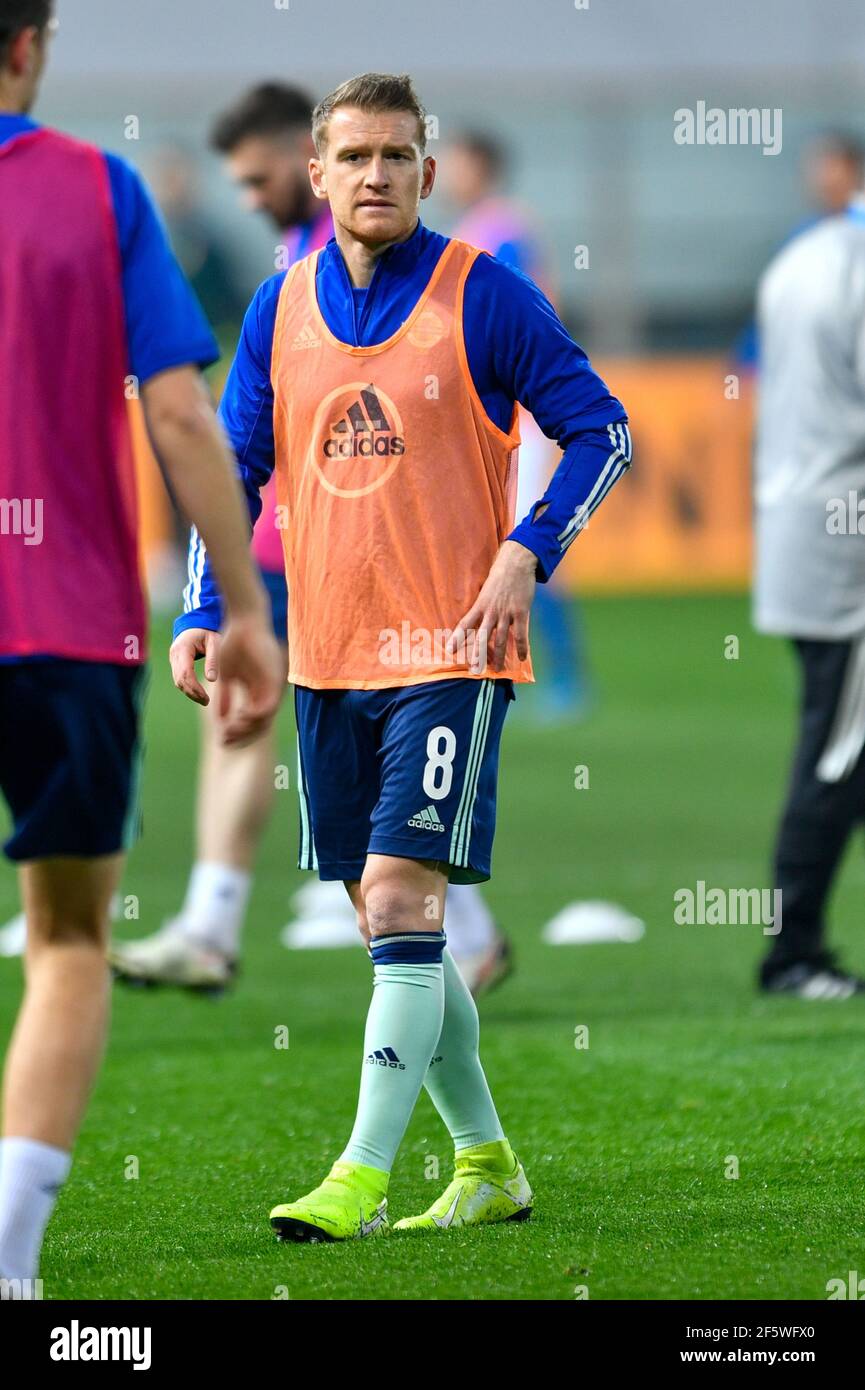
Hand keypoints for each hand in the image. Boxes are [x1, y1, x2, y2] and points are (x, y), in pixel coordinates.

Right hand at [169, 616, 284, 745]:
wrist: (244, 624)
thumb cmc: (234, 645)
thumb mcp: (225, 677)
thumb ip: (224, 697)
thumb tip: (219, 718)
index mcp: (256, 693)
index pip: (251, 724)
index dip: (237, 735)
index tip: (221, 741)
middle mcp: (266, 693)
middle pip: (259, 727)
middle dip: (241, 737)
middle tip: (223, 741)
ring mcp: (272, 688)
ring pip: (265, 721)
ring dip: (246, 729)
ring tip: (229, 729)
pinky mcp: (275, 681)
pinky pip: (268, 706)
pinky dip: (254, 715)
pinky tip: (239, 715)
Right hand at [169, 627, 220, 705]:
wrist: (197, 622)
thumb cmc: (208, 630)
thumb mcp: (215, 642)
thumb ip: (214, 659)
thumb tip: (211, 680)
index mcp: (183, 648)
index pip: (185, 673)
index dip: (195, 688)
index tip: (206, 697)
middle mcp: (174, 654)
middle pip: (179, 679)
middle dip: (192, 693)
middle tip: (206, 702)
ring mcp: (173, 658)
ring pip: (177, 681)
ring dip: (189, 692)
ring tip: (204, 700)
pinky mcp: (176, 662)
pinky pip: (179, 678)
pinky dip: (187, 687)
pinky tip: (198, 693)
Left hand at [447, 540, 536, 673]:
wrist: (516, 562)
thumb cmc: (500, 575)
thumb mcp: (486, 589)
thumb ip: (482, 604)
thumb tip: (477, 617)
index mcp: (480, 605)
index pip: (465, 624)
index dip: (457, 638)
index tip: (450, 650)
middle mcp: (491, 611)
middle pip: (482, 638)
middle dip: (478, 655)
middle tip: (475, 670)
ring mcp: (506, 613)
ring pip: (501, 640)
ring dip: (499, 656)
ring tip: (498, 669)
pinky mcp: (521, 612)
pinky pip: (521, 634)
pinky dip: (522, 648)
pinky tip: (522, 658)